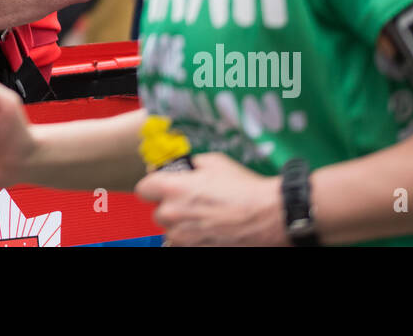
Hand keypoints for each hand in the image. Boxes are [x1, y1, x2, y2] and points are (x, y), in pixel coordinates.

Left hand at [134, 152, 285, 245]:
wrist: (268, 216)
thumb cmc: (244, 188)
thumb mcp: (214, 162)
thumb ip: (190, 164)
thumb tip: (180, 167)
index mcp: (173, 188)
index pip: (143, 189)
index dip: (154, 186)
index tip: (163, 186)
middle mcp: (173, 214)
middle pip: (157, 212)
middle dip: (170, 206)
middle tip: (191, 201)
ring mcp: (183, 236)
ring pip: (170, 231)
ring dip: (181, 224)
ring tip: (204, 216)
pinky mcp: (195, 250)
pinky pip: (183, 244)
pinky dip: (191, 238)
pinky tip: (208, 229)